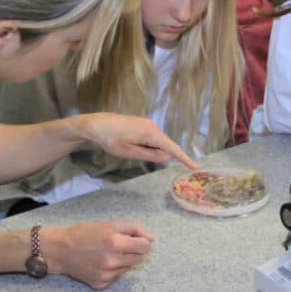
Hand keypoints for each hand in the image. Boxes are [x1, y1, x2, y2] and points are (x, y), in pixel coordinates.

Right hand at [43, 221, 154, 288]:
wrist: (60, 250)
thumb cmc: (85, 234)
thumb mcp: (109, 224)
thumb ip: (134, 228)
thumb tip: (151, 238)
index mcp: (115, 243)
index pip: (145, 246)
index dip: (142, 241)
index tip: (135, 239)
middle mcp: (112, 261)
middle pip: (140, 259)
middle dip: (134, 251)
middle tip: (120, 245)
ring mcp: (106, 275)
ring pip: (129, 268)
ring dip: (123, 260)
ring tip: (107, 253)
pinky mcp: (101, 284)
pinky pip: (117, 277)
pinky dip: (113, 270)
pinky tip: (100, 263)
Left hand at [80, 113, 198, 169]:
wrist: (95, 124)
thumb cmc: (110, 139)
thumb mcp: (129, 152)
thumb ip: (150, 156)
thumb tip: (167, 158)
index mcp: (150, 133)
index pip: (172, 148)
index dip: (184, 158)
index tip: (195, 167)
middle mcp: (152, 126)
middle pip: (164, 145)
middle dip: (156, 154)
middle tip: (132, 152)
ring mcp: (147, 124)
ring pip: (156, 142)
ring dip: (148, 149)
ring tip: (127, 146)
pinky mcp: (142, 124)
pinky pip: (150, 138)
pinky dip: (145, 145)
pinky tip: (129, 143)